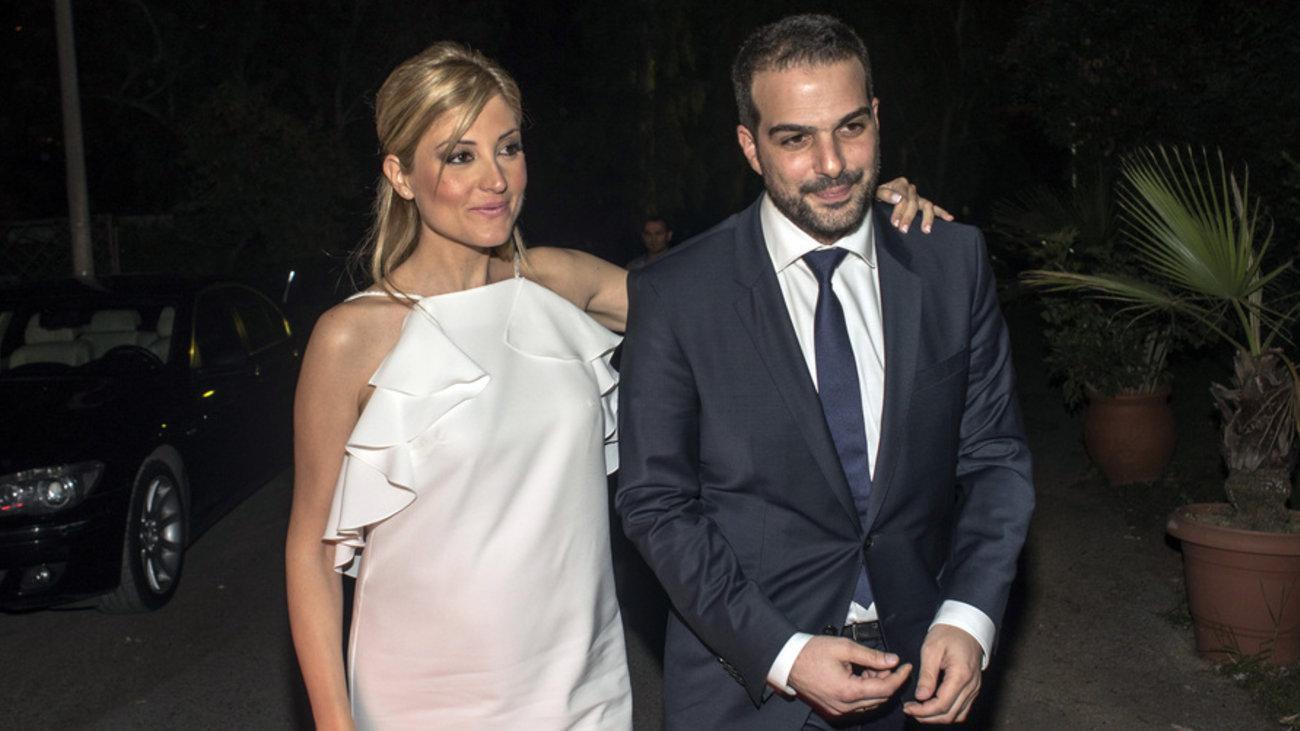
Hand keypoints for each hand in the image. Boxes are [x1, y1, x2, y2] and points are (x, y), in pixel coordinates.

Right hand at [788, 636, 911, 718]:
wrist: (787, 662)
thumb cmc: (812, 652)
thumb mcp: (844, 647)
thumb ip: (871, 656)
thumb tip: (893, 660)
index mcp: (848, 691)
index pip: (885, 689)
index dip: (899, 677)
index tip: (906, 666)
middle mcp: (844, 706)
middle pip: (880, 699)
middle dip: (888, 681)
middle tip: (886, 663)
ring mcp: (838, 711)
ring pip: (870, 703)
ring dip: (876, 687)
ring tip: (870, 668)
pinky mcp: (833, 711)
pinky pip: (857, 706)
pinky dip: (864, 693)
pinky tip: (860, 677)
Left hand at [876, 176, 954, 233]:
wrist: (879, 197)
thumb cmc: (877, 196)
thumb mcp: (876, 193)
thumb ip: (885, 194)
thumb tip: (898, 198)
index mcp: (900, 184)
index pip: (903, 196)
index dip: (899, 210)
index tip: (895, 223)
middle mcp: (911, 189)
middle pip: (913, 203)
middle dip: (908, 217)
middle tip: (903, 229)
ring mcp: (918, 197)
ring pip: (927, 205)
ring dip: (927, 218)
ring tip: (926, 230)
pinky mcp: (922, 204)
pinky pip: (934, 208)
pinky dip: (942, 213)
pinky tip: (950, 218)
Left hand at [902, 624, 982, 723]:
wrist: (965, 626)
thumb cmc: (948, 633)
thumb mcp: (931, 650)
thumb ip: (927, 675)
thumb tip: (921, 697)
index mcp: (961, 675)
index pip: (942, 704)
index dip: (923, 711)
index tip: (908, 708)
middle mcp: (971, 686)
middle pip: (950, 714)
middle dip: (928, 717)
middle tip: (910, 710)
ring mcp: (974, 689)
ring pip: (957, 715)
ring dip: (937, 718)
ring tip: (919, 711)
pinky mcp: (973, 689)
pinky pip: (962, 709)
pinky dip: (948, 713)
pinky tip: (933, 707)